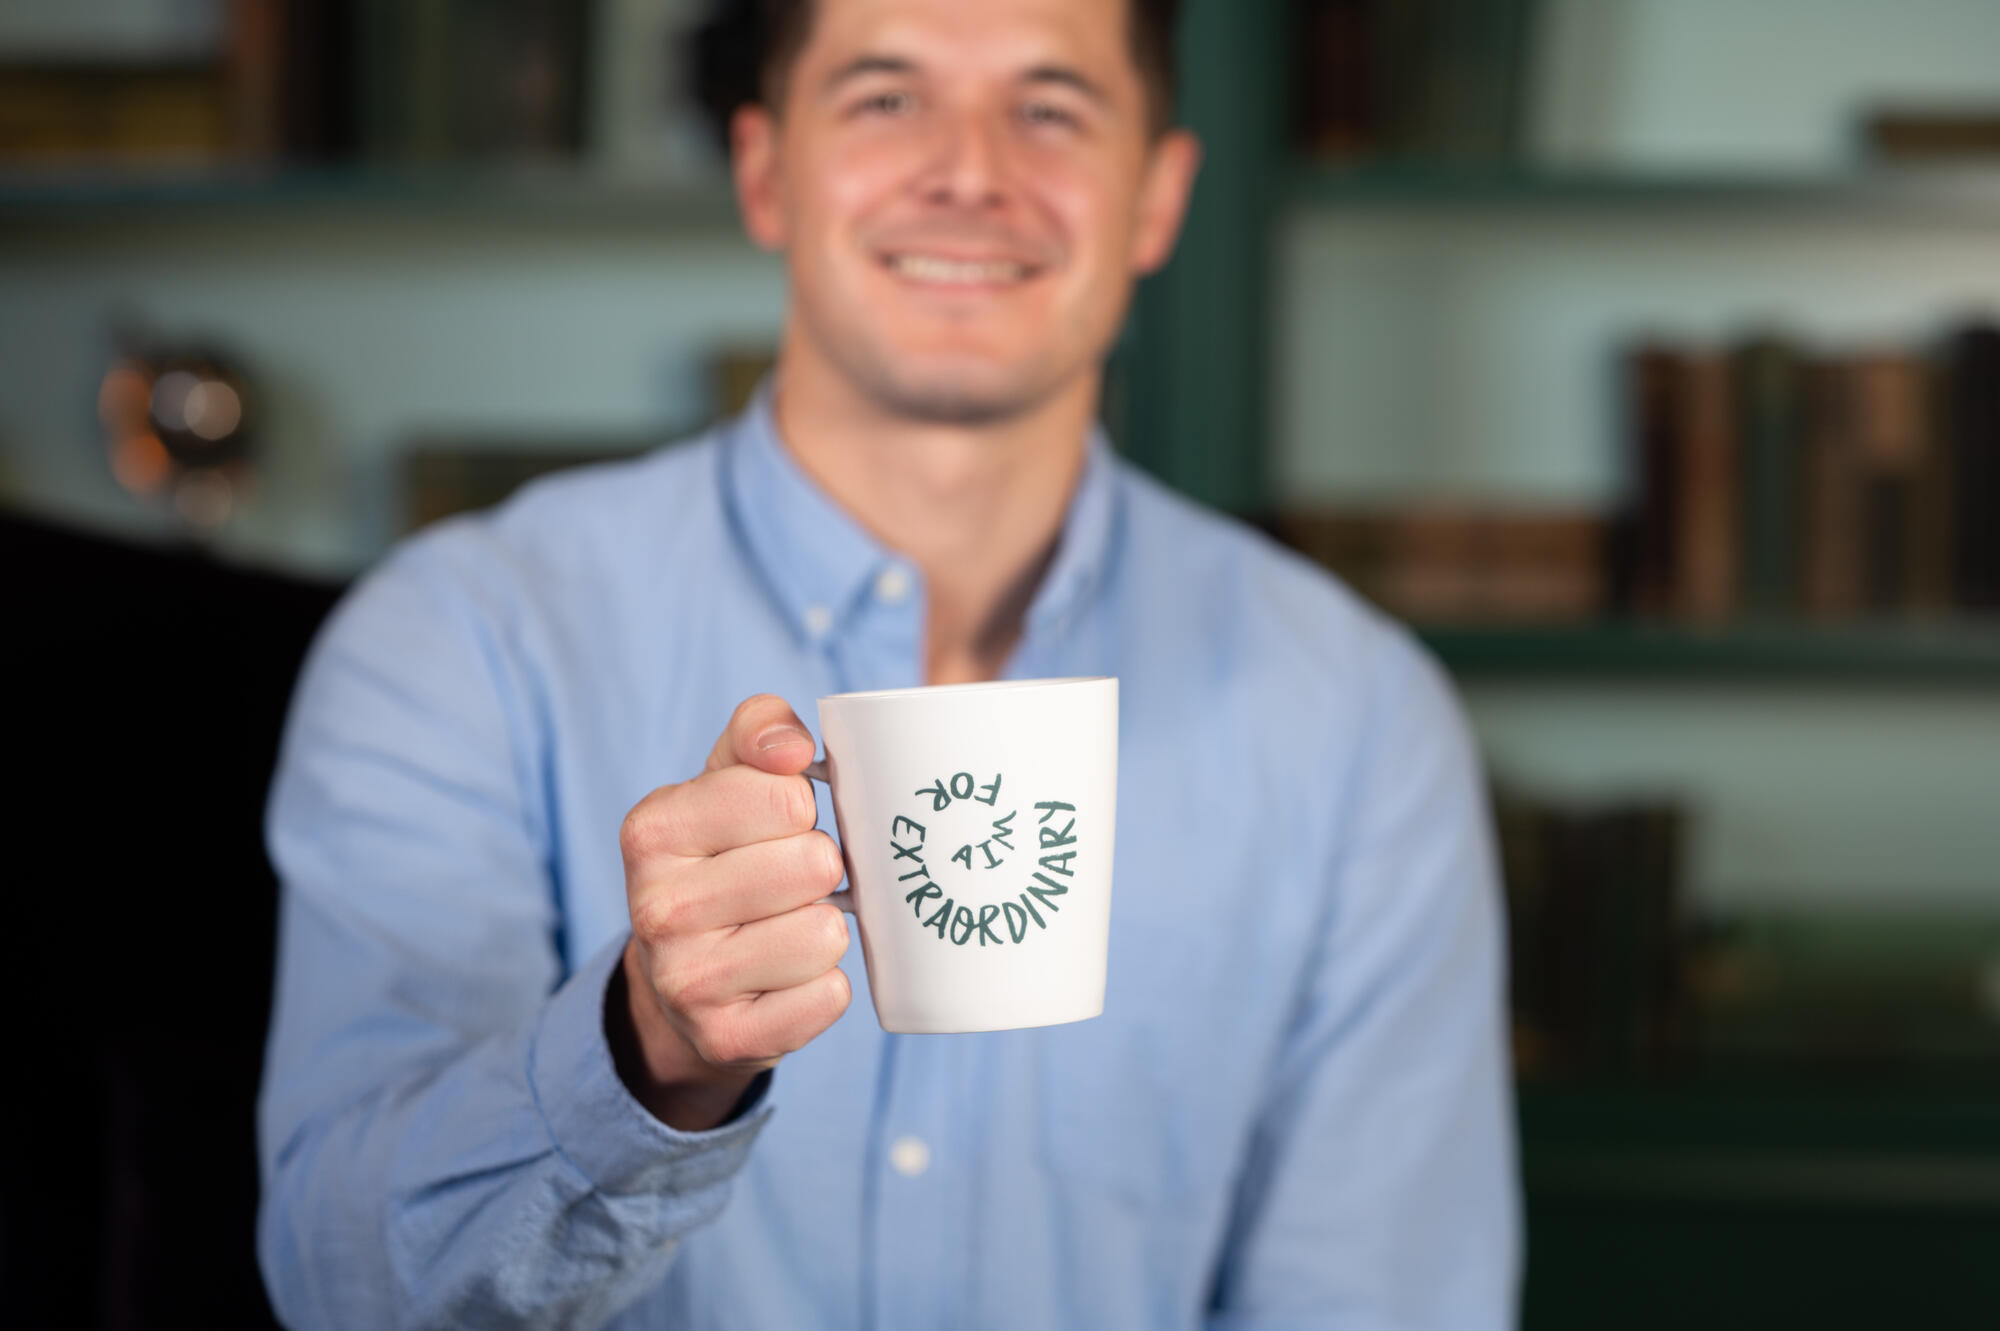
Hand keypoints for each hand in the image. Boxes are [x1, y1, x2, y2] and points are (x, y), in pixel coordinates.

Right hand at [611, 694, 851, 1130]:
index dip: (801, 806)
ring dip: (826, 928)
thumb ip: (759, 731)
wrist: (679, 983)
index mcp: (652, 830)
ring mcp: (686, 981)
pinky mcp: (726, 1040)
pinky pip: (828, 998)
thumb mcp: (723, 782)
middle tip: (789, 882)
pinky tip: (790, 979)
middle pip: (814, 863)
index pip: (785, 795)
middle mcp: (656, 908)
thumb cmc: (721, 860)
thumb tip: (792, 746)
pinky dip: (825, 987)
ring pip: (826, 932)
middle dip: (820, 868)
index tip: (779, 823)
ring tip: (789, 928)